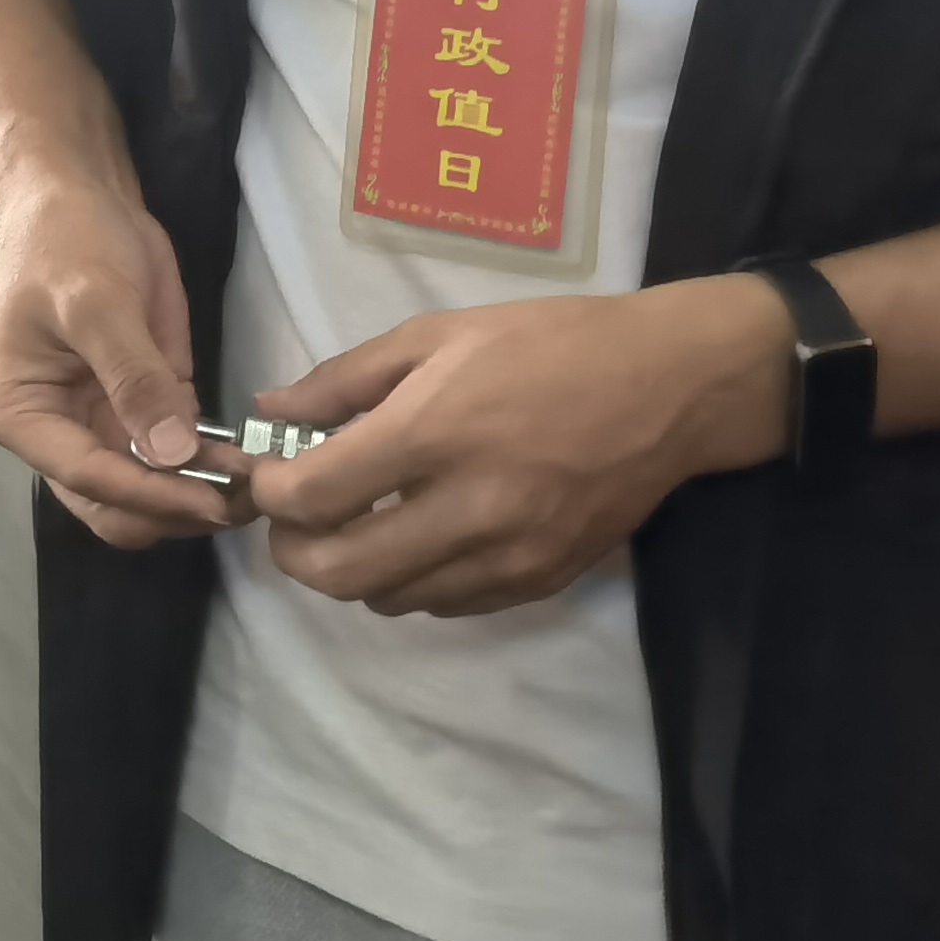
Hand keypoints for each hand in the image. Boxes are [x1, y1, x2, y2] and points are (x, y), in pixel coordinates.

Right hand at [0, 167, 238, 548]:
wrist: (81, 196)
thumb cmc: (68, 242)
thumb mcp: (97, 302)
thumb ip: (134, 379)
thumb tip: (173, 453)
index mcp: (19, 414)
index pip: (86, 476)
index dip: (151, 494)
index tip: (213, 502)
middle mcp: (53, 433)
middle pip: (111, 504)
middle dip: (172, 508)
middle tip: (239, 499)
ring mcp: (98, 426)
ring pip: (145, 493)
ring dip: (195, 496)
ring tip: (254, 487)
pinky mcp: (140, 410)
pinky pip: (172, 459)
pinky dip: (207, 468)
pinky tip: (247, 462)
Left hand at [243, 275, 792, 614]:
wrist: (669, 388)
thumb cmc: (548, 344)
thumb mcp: (437, 334)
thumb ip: (345, 379)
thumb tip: (271, 410)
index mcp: (433, 433)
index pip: (315, 498)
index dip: (272, 493)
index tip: (272, 473)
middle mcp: (468, 508)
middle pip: (340, 574)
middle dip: (295, 552)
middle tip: (296, 518)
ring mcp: (508, 555)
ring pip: (390, 600)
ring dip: (353, 571)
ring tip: (359, 522)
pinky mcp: (541, 582)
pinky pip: (448, 606)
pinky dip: (413, 582)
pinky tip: (419, 536)